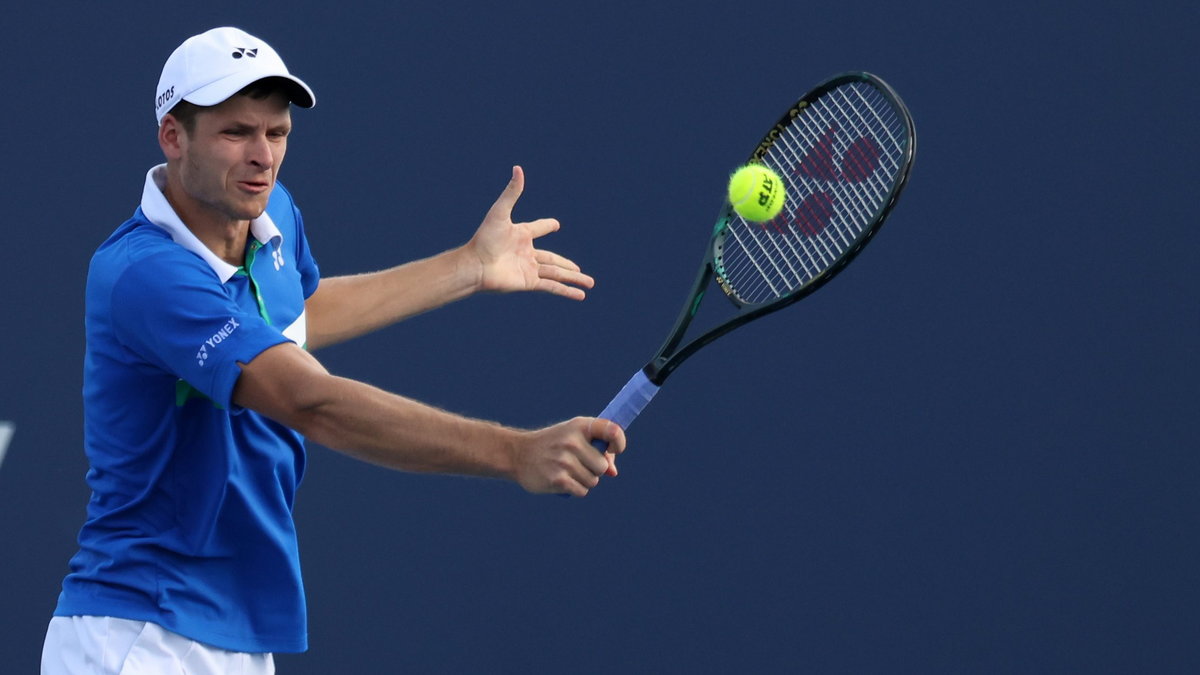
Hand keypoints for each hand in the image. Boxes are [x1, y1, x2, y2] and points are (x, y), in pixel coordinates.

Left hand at [465, 166, 594, 299]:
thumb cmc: (485, 238)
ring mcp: (529, 269)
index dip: (546, 226)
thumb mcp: (500, 212)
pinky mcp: (529, 283)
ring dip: (573, 279)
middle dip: (568, 265)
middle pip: (553, 259)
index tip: (555, 224)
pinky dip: (566, 291)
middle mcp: (526, 253)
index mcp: (521, 235)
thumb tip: (518, 168)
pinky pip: (552, 286)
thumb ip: (512, 192)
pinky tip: (579, 295)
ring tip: (590, 283)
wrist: (475, 265)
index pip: (538, 228)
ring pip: (556, 273)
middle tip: (580, 270)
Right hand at [512, 417, 625, 496]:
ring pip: (593, 481)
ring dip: (584, 480)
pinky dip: (575, 489)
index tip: (615, 449)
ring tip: (567, 471)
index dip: (619, 442)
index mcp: (580, 426)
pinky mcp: (558, 479)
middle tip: (578, 464)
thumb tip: (613, 472)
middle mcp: (572, 442)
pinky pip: (582, 491)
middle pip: (602, 466)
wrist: (518, 454)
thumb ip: (597, 450)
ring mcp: (564, 461)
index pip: (612, 431)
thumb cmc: (553, 444)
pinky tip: (562, 480)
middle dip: (594, 469)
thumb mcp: (574, 437)